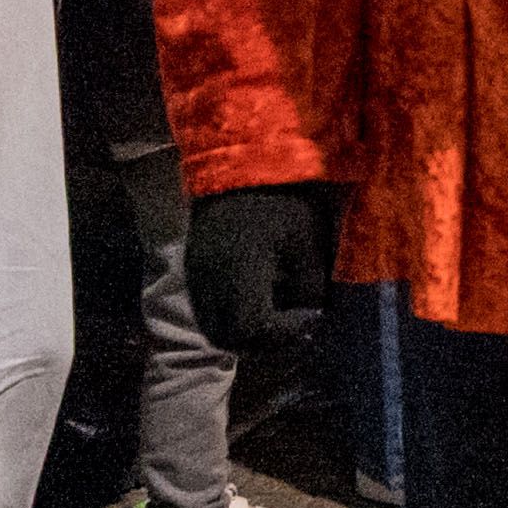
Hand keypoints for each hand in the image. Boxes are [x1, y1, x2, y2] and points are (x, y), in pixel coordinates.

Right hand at [186, 184, 334, 350]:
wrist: (238, 165)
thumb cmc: (282, 200)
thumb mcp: (307, 241)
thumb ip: (308, 285)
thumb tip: (312, 316)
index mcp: (238, 274)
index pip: (252, 328)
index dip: (284, 334)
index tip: (313, 319)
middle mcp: (209, 283)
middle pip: (228, 337)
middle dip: (265, 342)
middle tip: (298, 327)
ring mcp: (197, 278)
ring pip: (214, 327)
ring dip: (246, 334)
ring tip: (281, 317)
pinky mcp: (194, 271)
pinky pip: (207, 310)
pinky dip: (231, 319)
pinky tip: (261, 301)